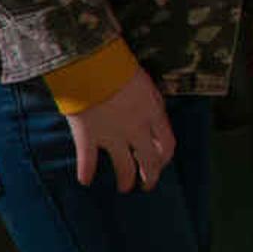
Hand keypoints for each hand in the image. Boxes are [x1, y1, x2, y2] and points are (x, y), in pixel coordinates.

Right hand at [68, 68, 179, 194]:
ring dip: (125, 180)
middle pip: (149, 161)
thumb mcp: (146, 86)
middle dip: (150, 177)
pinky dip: (86, 171)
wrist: (91, 63)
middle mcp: (136, 129)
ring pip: (124, 166)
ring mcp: (112, 134)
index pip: (167, 145)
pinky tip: (85, 181)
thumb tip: (154, 121)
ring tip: (124, 187)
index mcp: (153, 114)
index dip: (164, 158)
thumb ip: (151, 106)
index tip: (160, 163)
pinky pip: (87, 160)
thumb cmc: (119, 68)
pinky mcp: (87, 135)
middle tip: (147, 185)